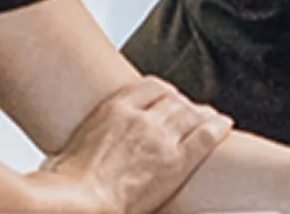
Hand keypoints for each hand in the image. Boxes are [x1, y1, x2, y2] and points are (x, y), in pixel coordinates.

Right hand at [42, 77, 232, 213]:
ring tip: (210, 115)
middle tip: (189, 108)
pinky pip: (205, 136)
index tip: (165, 96)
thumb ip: (83, 144)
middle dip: (182, 103)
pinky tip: (223, 124)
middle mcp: (140, 117)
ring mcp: (161, 137)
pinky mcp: (177, 161)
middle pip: (171, 99)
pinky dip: (216, 127)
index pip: (148, 87)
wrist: (80, 201)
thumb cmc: (66, 183)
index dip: (161, 91)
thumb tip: (72, 156)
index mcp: (112, 109)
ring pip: (190, 114)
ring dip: (201, 113)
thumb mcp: (66, 150)